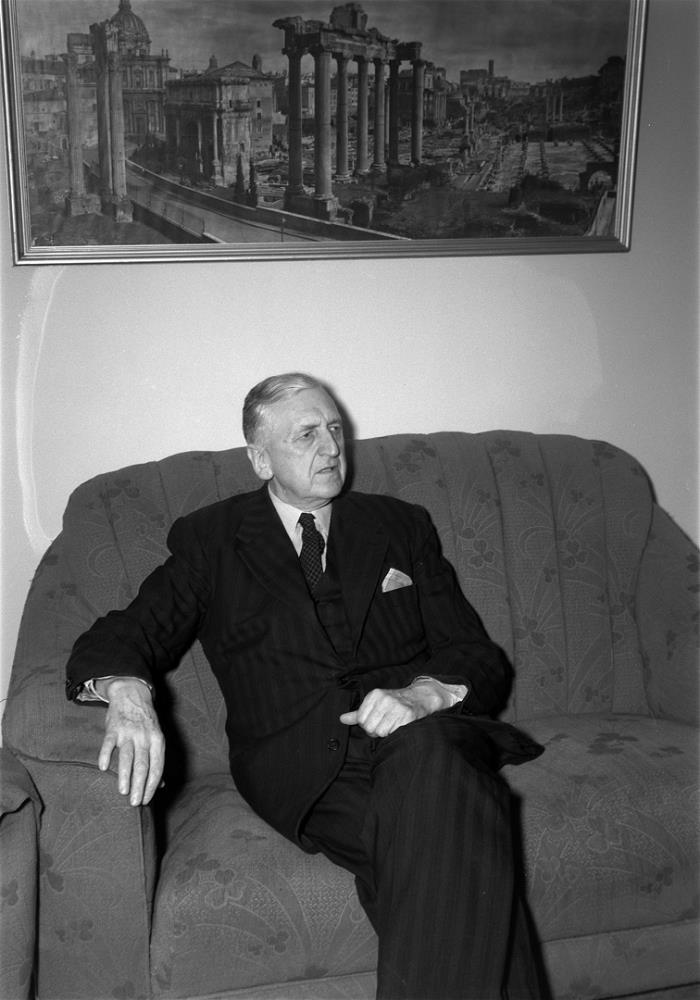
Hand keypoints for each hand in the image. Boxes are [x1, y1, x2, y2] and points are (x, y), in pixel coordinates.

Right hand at [97, 678, 164, 805]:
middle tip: (135, 803)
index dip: (152, 785)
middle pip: (143, 765)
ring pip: (127, 756)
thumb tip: (161, 784)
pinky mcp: (113, 728)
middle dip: (140, 785)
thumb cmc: (146, 721)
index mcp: (158, 741)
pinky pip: (109, 743)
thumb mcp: (156, 737)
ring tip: (123, 792)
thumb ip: (157, 760)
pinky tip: (104, 768)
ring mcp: (129, 732)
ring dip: (125, 775)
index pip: (157, 767)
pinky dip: (106, 755)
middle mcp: (145, 737)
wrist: (132, 695)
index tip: (146, 800)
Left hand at [339, 681, 448, 737]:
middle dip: (377, 730)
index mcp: (374, 695)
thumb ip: (358, 713)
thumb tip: (342, 719)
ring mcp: (397, 706)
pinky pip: (394, 733)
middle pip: (370, 728)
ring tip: (393, 724)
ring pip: (381, 732)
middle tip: (386, 724)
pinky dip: (396, 732)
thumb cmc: (394, 703)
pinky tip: (400, 725)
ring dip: (387, 732)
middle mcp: (385, 699)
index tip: (377, 720)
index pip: (361, 720)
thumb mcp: (375, 703)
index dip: (368, 725)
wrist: (419, 698)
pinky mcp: (408, 715)